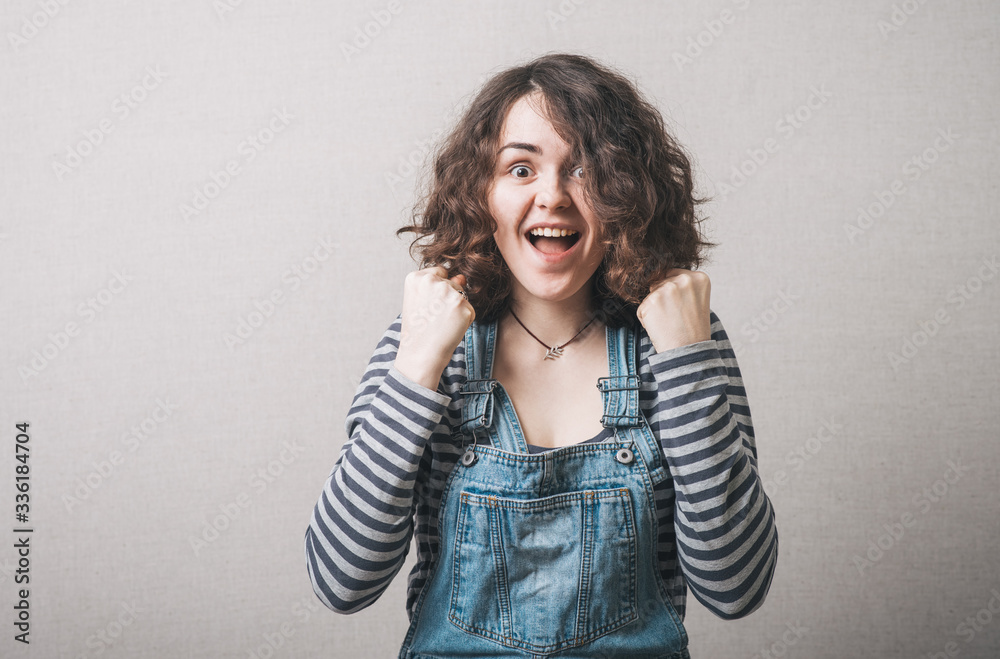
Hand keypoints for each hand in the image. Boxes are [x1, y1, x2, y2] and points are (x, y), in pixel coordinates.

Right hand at [395, 266, 474, 389]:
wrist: (421, 354)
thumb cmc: (419, 330)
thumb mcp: (423, 301)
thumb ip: (441, 284)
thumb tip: (462, 277)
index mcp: (415, 277)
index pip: (439, 273)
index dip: (437, 292)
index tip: (427, 307)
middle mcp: (431, 280)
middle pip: (452, 283)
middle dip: (448, 299)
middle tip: (434, 318)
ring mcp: (448, 291)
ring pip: (462, 295)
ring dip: (457, 309)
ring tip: (442, 323)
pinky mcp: (463, 305)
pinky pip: (470, 310)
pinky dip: (465, 320)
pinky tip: (451, 328)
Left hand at [636, 269, 711, 352]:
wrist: (688, 351)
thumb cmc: (692, 329)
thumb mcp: (696, 300)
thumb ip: (682, 285)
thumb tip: (657, 275)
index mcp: (699, 278)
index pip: (672, 274)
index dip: (673, 292)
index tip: (681, 306)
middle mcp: (683, 279)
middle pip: (659, 282)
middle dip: (663, 299)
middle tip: (676, 316)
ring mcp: (666, 289)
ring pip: (650, 294)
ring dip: (654, 308)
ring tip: (669, 321)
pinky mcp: (651, 301)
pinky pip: (642, 308)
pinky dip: (647, 319)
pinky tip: (661, 327)